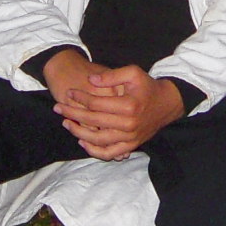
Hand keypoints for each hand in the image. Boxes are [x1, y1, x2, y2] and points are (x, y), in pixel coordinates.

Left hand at [51, 60, 184, 160]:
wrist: (167, 104)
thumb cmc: (147, 87)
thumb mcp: (133, 73)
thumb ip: (111, 76)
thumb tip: (90, 80)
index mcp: (128, 105)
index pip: (96, 103)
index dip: (80, 98)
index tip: (69, 93)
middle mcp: (128, 124)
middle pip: (93, 121)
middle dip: (72, 113)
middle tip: (58, 107)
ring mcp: (130, 138)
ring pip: (98, 140)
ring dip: (78, 132)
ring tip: (66, 123)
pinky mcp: (131, 146)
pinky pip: (109, 153)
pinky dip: (94, 150)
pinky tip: (82, 141)